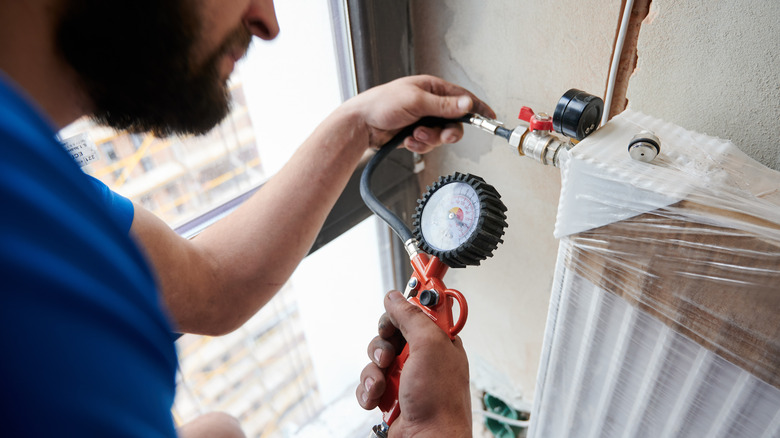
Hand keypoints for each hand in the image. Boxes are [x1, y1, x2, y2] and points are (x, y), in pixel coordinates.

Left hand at [344, 75, 495, 152]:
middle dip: (447, 132)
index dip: (476, 108)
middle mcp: (429, 104)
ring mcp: (423, 120)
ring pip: (441, 136)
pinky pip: (428, 144)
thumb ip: (443, 105)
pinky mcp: (415, 134)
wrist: (361, 125)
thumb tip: (467, 103)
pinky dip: (419, 145)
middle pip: (454, 122)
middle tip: (443, 135)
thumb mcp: (416, 101)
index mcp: (432, 88)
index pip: (462, 97)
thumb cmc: (381, 104)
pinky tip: (408, 141)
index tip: (489, 117)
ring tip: (414, 135)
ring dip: (429, 139)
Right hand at [356, 290, 471, 436]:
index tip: (392, 316)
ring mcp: (406, 378)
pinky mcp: (391, 396)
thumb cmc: (439, 402)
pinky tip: (377, 400)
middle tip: (388, 357)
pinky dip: (368, 391)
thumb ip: (411, 316)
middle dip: (382, 346)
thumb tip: (395, 296)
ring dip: (373, 373)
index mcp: (439, 342)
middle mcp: (423, 358)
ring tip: (382, 386)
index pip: (415, 313)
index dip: (400, 313)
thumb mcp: (428, 346)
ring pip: (375, 359)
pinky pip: (369, 383)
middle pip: (389, 335)